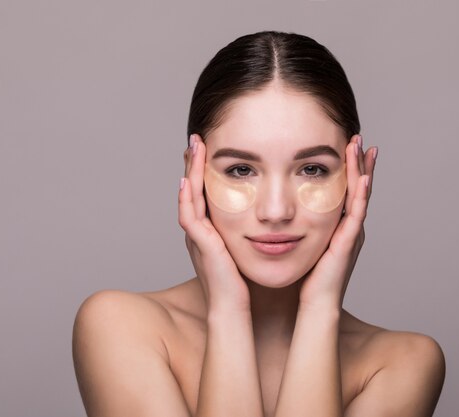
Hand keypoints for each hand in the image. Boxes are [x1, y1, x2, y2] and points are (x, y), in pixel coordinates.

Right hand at [179, 134, 250, 312]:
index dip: (206, 170)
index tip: (211, 147)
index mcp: (211, 229)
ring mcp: (197, 237)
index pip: (206, 192)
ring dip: (190, 170)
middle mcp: (200, 230)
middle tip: (197, 138)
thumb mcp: (245, 247)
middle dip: (194, 163)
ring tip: (194, 146)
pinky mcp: (200, 245)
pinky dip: (187, 198)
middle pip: (193, 189)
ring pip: (188, 196)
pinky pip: (189, 217)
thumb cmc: (243, 281)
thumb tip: (270, 215)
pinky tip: (188, 179)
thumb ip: (251, 230)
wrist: (234, 307)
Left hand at [298, 135, 376, 309]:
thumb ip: (299, 225)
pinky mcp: (348, 242)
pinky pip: (356, 214)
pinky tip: (363, 177)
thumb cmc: (307, 276)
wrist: (315, 302)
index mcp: (338, 224)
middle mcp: (349, 225)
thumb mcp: (304, 243)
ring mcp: (351, 232)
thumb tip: (282, 210)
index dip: (348, 168)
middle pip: (358, 187)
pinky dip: (361, 195)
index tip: (346, 145)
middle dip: (359, 162)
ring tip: (364, 147)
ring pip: (361, 195)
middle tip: (359, 138)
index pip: (345, 189)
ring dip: (362, 170)